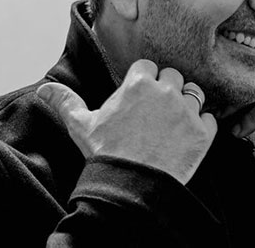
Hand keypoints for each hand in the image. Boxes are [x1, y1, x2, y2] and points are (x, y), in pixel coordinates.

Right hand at [36, 59, 216, 184]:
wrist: (131, 187)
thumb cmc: (106, 154)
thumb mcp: (81, 126)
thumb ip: (65, 102)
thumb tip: (43, 89)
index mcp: (138, 83)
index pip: (148, 66)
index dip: (143, 81)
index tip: (138, 96)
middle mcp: (166, 91)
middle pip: (173, 76)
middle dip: (166, 89)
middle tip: (155, 111)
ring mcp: (187, 111)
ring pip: (194, 93)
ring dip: (187, 103)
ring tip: (173, 122)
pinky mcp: (203, 133)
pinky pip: (211, 118)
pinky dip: (202, 126)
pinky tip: (187, 136)